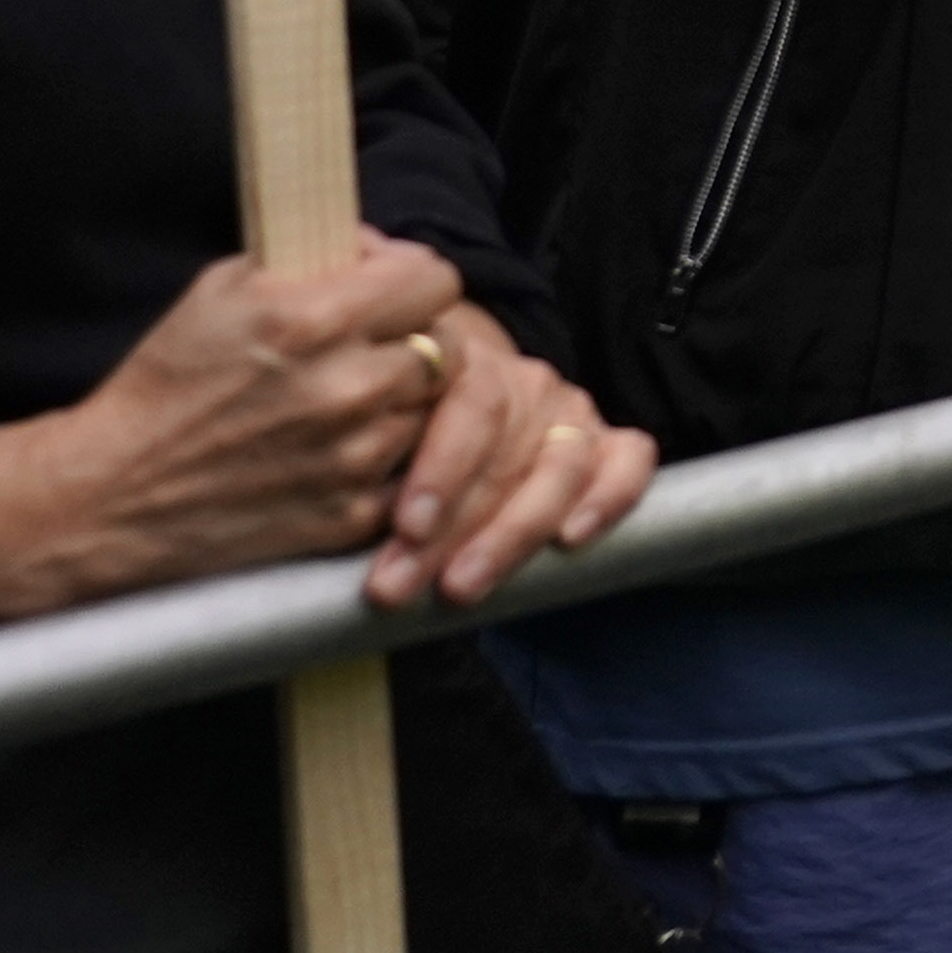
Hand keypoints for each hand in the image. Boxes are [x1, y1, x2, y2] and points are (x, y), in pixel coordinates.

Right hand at [0, 229, 462, 640]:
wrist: (111, 495)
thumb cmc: (163, 385)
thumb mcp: (220, 290)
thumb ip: (307, 259)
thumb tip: (372, 248)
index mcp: (314, 321)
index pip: (436, 281)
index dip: (412, 279)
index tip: (387, 288)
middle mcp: (348, 387)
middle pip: (447, 344)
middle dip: (416, 336)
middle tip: (377, 344)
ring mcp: (357, 456)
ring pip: (435, 408)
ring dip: (405, 398)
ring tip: (351, 398)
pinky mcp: (354, 513)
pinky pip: (411, 470)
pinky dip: (388, 456)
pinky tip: (341, 448)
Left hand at [363, 303, 656, 612]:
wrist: (447, 413)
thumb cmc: (391, 433)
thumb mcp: (363, 421)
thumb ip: (351, 434)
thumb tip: (322, 457)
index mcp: (466, 364)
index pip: (469, 405)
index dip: (440, 469)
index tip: (403, 530)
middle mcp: (524, 383)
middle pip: (505, 449)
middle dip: (452, 529)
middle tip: (399, 586)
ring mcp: (570, 413)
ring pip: (561, 463)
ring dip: (511, 532)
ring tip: (462, 588)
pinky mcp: (608, 445)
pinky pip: (629, 460)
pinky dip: (610, 495)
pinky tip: (573, 539)